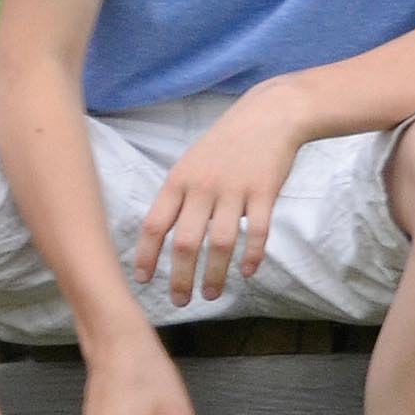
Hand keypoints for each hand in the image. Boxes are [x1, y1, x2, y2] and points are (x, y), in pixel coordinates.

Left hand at [133, 100, 307, 306]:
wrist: (270, 114)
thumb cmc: (227, 142)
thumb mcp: (192, 162)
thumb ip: (179, 196)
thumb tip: (163, 234)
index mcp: (179, 180)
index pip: (154, 224)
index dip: (146, 255)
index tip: (143, 280)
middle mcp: (203, 187)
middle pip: (185, 242)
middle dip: (180, 277)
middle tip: (180, 300)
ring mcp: (235, 189)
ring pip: (220, 242)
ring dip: (215, 273)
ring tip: (212, 294)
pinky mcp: (265, 191)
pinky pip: (258, 230)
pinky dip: (253, 254)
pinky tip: (249, 271)